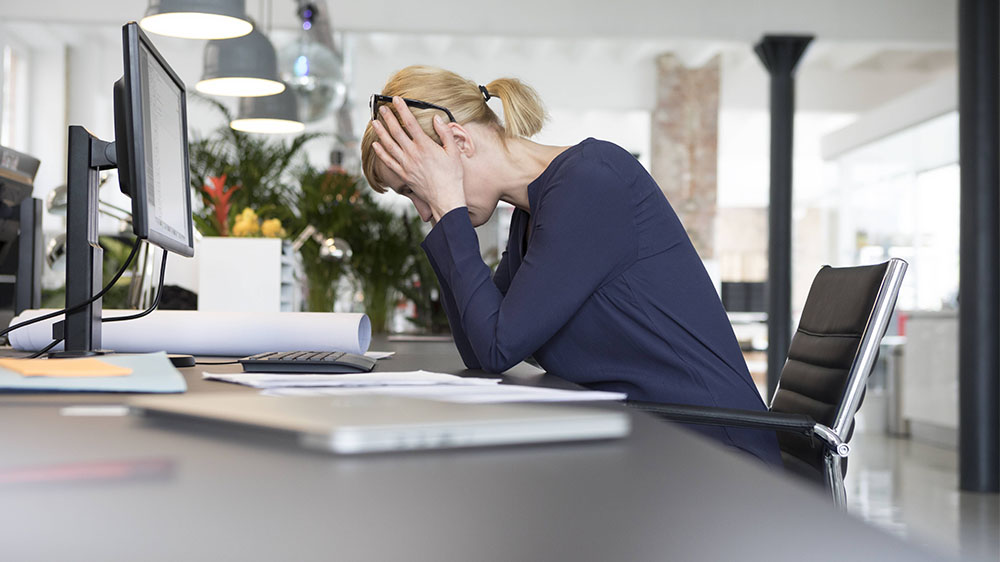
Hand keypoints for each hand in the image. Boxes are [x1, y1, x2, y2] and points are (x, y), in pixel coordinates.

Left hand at [371, 97, 466, 221]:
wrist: (446, 198)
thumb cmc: (452, 176)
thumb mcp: (454, 152)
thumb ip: (445, 133)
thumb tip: (436, 119)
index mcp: (425, 146)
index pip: (410, 123)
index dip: (402, 110)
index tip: (396, 100)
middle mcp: (413, 154)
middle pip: (396, 132)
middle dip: (388, 118)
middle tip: (382, 108)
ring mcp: (406, 165)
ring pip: (389, 145)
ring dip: (381, 132)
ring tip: (374, 122)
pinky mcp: (403, 175)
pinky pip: (388, 162)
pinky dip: (381, 152)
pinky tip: (375, 145)